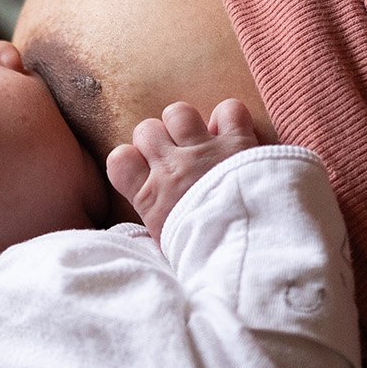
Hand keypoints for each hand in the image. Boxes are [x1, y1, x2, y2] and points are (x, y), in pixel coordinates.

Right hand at [106, 98, 258, 241]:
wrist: (247, 255)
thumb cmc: (207, 257)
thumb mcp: (168, 249)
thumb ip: (157, 224)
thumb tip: (151, 223)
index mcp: (150, 197)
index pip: (118, 159)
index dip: (131, 161)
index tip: (146, 172)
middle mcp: (172, 168)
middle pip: (146, 129)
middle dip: (158, 139)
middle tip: (174, 159)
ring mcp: (204, 151)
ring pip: (179, 113)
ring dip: (187, 124)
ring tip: (199, 143)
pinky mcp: (238, 142)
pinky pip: (227, 110)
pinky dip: (229, 119)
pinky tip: (231, 136)